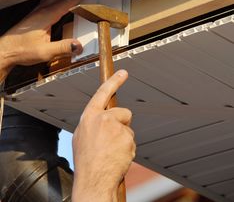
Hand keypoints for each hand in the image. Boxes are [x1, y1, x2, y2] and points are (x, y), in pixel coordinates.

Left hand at [0, 0, 95, 72]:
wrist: (5, 51)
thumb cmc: (21, 50)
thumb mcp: (45, 53)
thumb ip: (62, 48)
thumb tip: (78, 45)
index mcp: (46, 16)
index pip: (68, 1)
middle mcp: (41, 11)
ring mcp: (37, 12)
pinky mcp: (34, 15)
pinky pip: (49, 0)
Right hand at [72, 70, 135, 201]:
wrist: (94, 180)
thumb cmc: (86, 159)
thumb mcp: (81, 136)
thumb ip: (93, 122)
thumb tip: (102, 116)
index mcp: (89, 116)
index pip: (102, 93)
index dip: (114, 81)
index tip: (124, 72)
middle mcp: (103, 119)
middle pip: (122, 112)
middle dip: (122, 123)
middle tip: (112, 139)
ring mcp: (116, 128)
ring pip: (128, 128)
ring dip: (123, 138)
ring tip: (111, 151)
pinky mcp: (127, 139)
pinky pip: (131, 140)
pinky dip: (127, 148)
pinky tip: (117, 157)